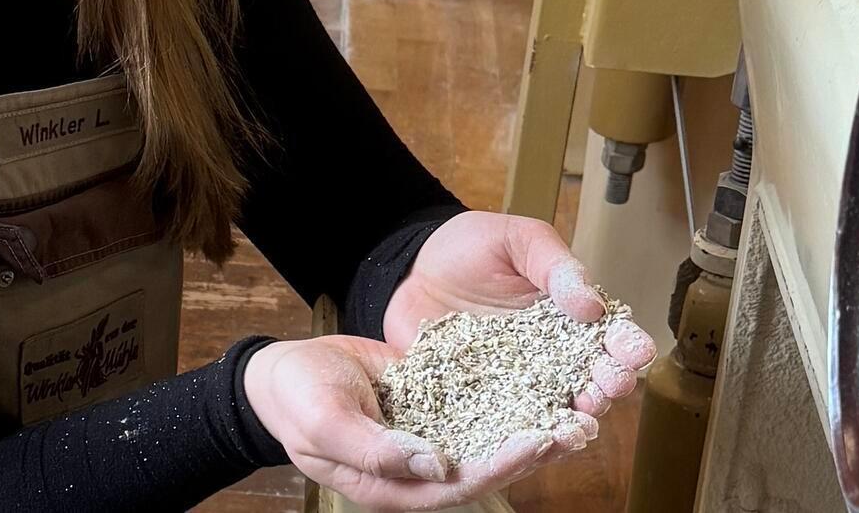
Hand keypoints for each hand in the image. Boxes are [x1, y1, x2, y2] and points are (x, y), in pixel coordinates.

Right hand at [241, 335, 597, 510]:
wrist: (281, 373)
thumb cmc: (296, 399)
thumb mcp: (325, 422)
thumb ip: (375, 450)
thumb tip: (434, 465)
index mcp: (394, 485)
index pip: (458, 486)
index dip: (499, 466)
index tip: (536, 440)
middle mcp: (420, 468)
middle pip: (486, 467)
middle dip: (533, 450)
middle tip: (577, 425)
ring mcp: (429, 436)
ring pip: (489, 438)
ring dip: (531, 426)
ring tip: (577, 407)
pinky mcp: (433, 405)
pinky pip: (476, 405)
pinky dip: (510, 397)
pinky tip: (542, 380)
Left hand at [385, 211, 658, 415]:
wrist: (410, 268)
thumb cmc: (470, 247)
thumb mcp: (517, 240)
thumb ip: (554, 265)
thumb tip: (592, 303)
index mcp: (568, 316)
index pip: (608, 335)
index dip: (626, 345)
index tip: (634, 351)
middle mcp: (550, 356)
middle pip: (591, 379)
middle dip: (609, 385)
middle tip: (613, 385)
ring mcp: (518, 383)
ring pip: (557, 409)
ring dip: (576, 419)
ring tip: (584, 420)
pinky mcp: (482, 400)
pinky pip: (507, 423)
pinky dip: (524, 435)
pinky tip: (536, 439)